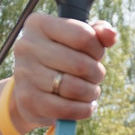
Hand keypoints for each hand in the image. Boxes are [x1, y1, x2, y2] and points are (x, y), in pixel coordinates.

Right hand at [11, 13, 117, 129]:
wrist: (30, 88)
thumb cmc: (60, 58)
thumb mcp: (78, 40)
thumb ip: (98, 33)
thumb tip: (111, 34)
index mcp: (38, 24)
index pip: (83, 36)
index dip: (97, 50)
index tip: (95, 56)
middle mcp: (26, 46)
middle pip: (80, 64)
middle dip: (96, 74)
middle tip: (95, 77)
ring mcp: (24, 73)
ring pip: (74, 88)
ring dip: (91, 93)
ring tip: (90, 92)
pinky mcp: (27, 100)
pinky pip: (66, 109)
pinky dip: (83, 110)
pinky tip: (86, 106)